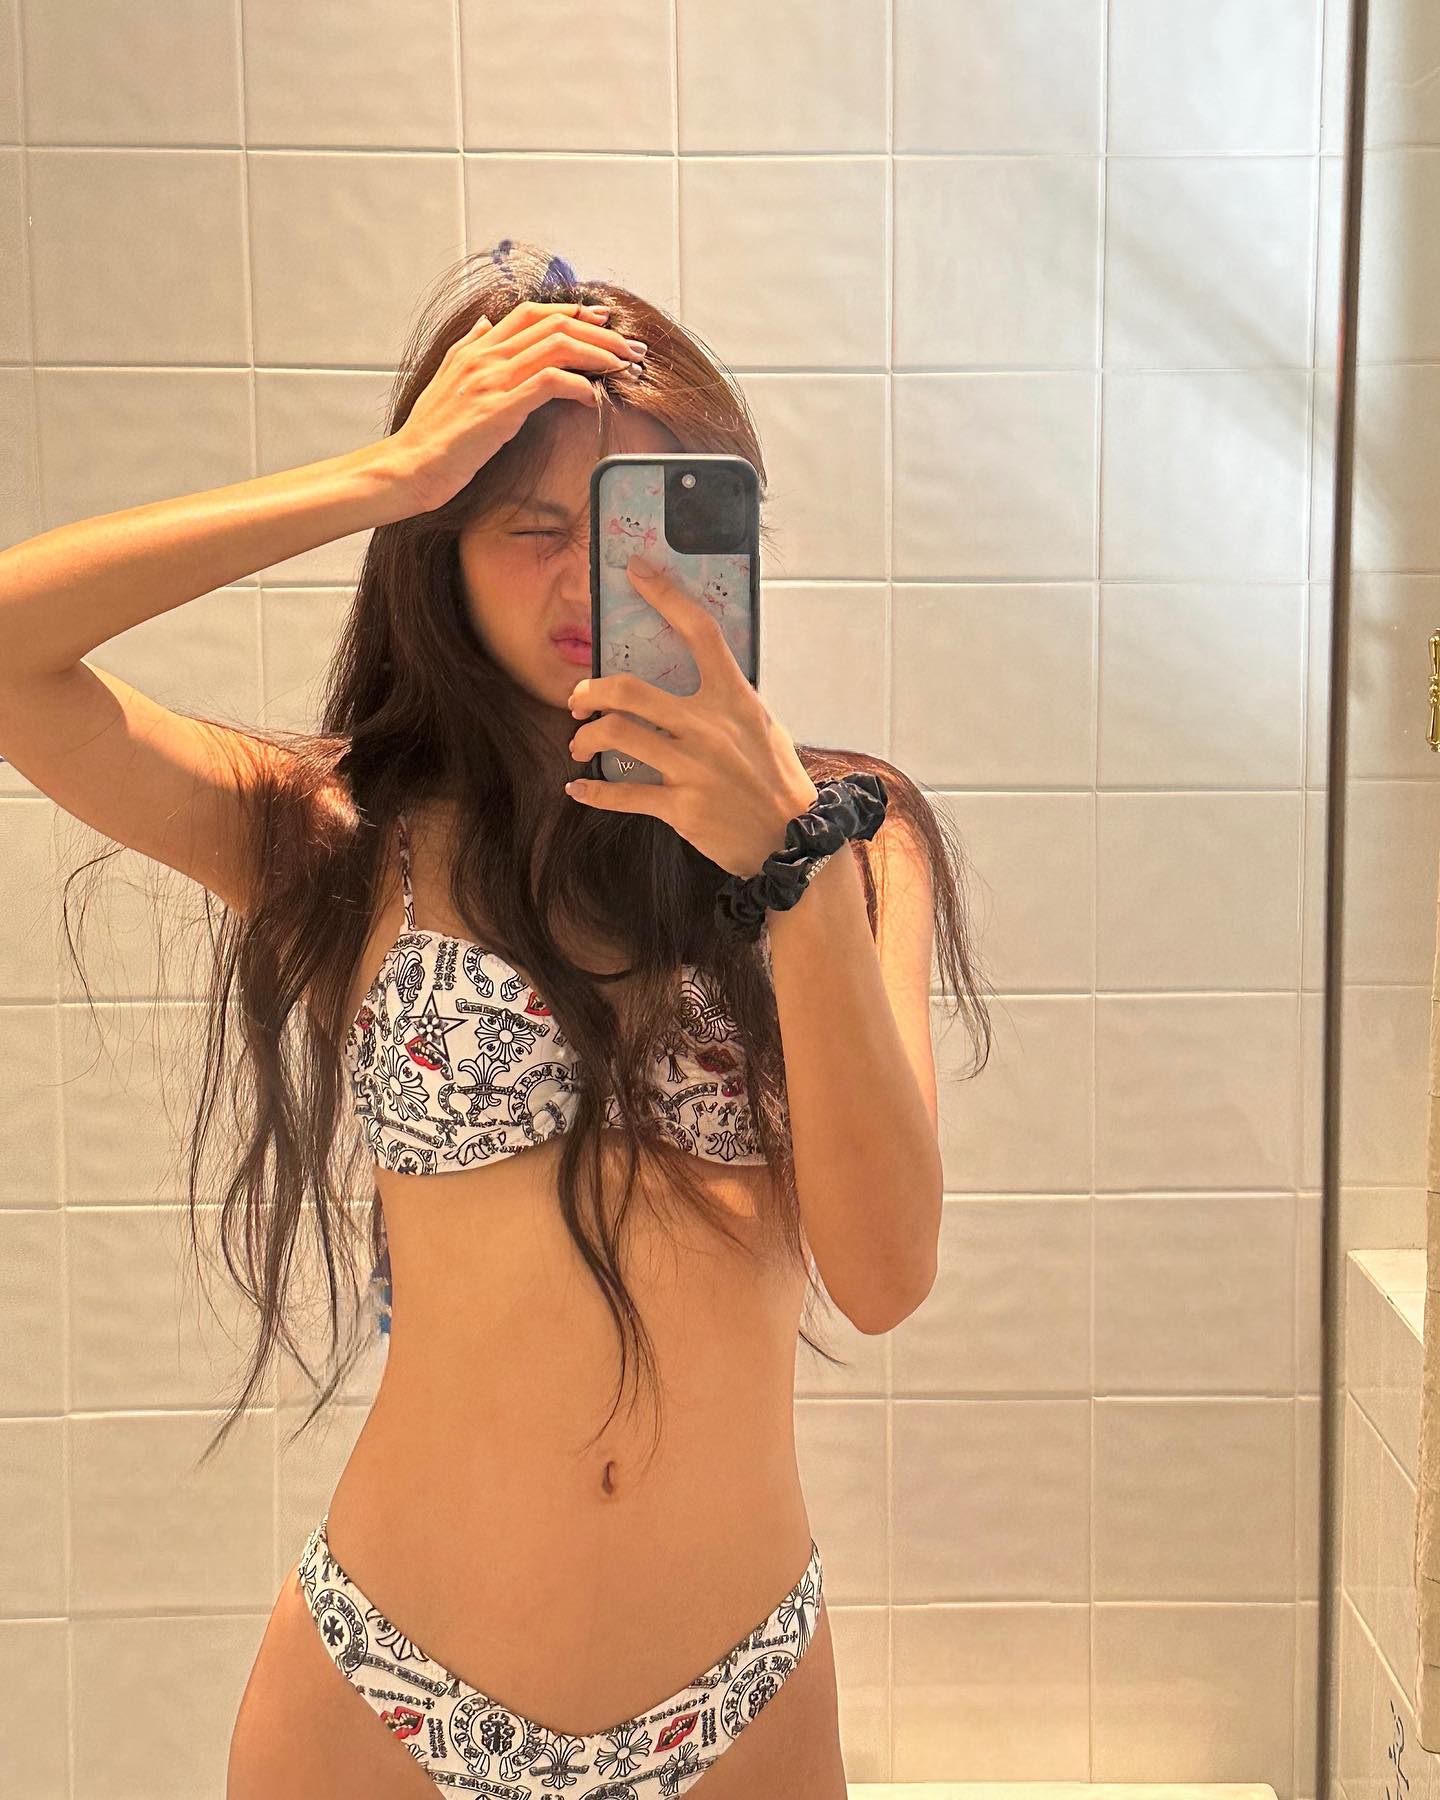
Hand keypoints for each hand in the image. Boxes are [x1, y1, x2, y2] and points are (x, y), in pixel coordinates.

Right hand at [385, 300, 645, 514]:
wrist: (407, 467)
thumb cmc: (429, 435)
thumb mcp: (446, 380)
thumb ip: (469, 348)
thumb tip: (485, 323)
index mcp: (476, 348)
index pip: (532, 313)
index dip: (573, 312)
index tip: (603, 321)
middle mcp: (485, 355)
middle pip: (554, 323)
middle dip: (600, 332)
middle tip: (631, 347)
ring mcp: (491, 379)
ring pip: (558, 345)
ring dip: (599, 353)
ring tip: (625, 368)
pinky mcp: (499, 408)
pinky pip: (549, 382)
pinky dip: (579, 384)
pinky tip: (594, 397)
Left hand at [564, 557, 819, 876]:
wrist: (792, 840)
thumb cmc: (776, 781)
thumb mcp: (764, 727)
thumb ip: (729, 701)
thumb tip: (696, 678)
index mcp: (734, 699)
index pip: (699, 632)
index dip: (665, 596)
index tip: (636, 572)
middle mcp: (709, 728)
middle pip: (630, 691)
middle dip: (591, 692)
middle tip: (578, 700)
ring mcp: (693, 768)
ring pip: (617, 737)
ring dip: (586, 738)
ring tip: (580, 744)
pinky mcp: (681, 808)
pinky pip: (622, 795)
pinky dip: (592, 794)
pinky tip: (577, 791)